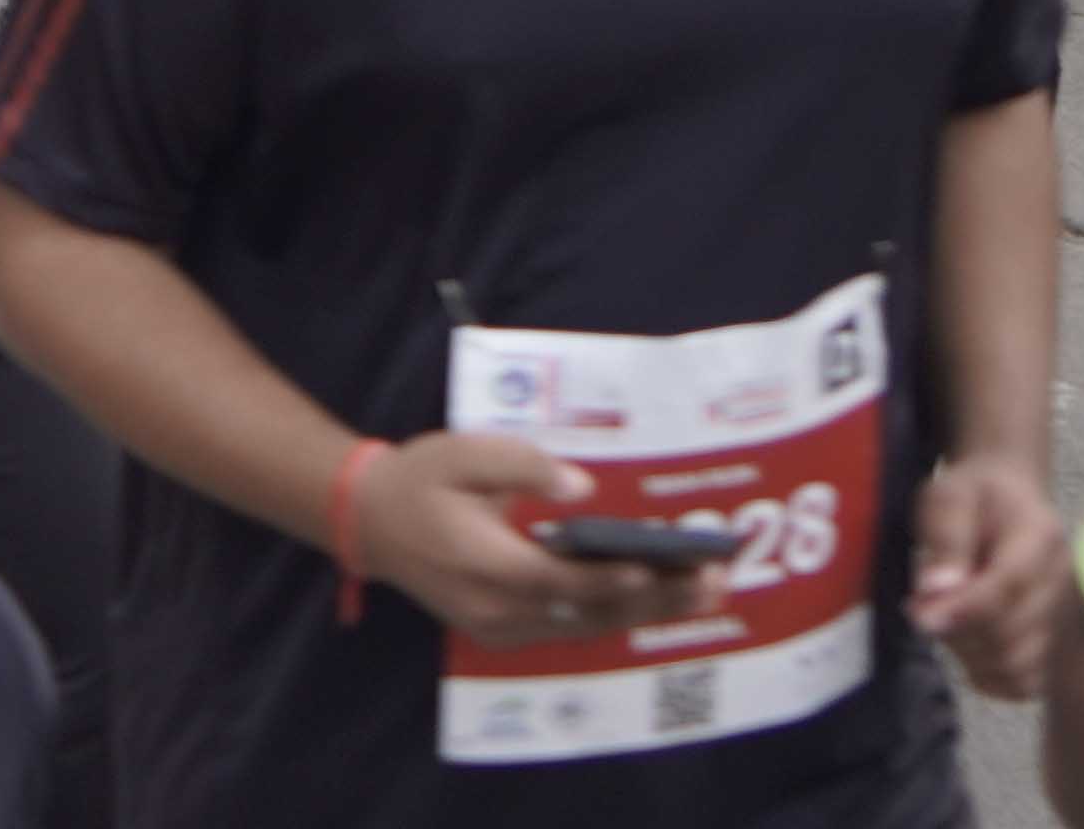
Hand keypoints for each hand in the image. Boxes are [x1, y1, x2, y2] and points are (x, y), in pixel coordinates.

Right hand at [335, 435, 732, 650]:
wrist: (371, 522)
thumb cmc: (422, 479)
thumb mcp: (464, 452)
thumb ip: (523, 465)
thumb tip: (583, 487)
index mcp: (485, 563)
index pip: (561, 580)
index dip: (612, 577)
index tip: (660, 567)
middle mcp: (497, 609)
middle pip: (587, 613)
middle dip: (654, 598)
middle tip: (712, 582)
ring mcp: (500, 628)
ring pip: (585, 628)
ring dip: (646, 612)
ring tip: (702, 593)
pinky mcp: (504, 632)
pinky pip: (570, 630)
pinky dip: (615, 616)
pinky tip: (655, 600)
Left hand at [909, 451, 1068, 698]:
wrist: (1009, 496)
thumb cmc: (973, 495)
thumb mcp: (947, 496)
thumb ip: (944, 540)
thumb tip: (937, 592)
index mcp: (1039, 536)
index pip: (1009, 586)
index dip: (963, 609)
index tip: (920, 616)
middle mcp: (1062, 583)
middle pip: (1013, 635)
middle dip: (959, 632)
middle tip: (924, 610)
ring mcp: (1065, 617)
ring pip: (1019, 668)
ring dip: (971, 657)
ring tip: (949, 623)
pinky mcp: (1056, 644)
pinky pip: (1025, 684)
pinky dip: (990, 675)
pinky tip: (969, 644)